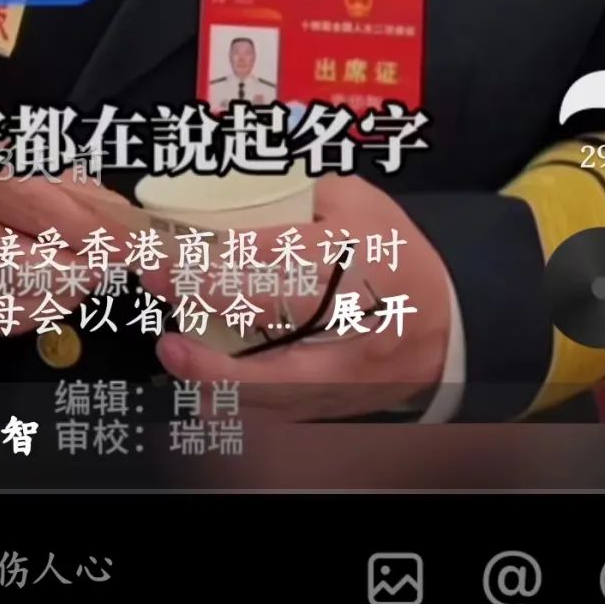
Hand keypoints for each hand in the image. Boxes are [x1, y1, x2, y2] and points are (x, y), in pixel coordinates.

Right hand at [0, 166, 114, 328]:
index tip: (134, 244)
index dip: (94, 230)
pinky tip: (48, 294)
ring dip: (58, 296)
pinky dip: (30, 313)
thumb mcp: (23, 151)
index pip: (41, 209)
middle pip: (21, 266)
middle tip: (106, 265)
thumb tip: (122, 221)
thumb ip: (73, 185)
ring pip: (7, 304)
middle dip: (76, 271)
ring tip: (80, 278)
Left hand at [133, 176, 453, 420]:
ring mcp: (343, 374)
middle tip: (159, 296)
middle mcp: (349, 325)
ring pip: (273, 389)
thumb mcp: (359, 203)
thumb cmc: (397, 259)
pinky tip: (204, 387)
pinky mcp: (334, 404)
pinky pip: (281, 413)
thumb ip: (299, 193)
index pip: (271, 265)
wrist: (445, 328)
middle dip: (206, 314)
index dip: (208, 266)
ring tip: (173, 354)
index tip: (162, 259)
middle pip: (269, 329)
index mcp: (354, 261)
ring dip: (214, 377)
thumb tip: (233, 191)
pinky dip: (239, 404)